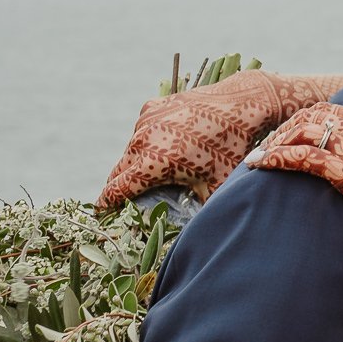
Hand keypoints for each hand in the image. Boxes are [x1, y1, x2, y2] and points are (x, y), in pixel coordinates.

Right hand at [96, 69, 342, 208]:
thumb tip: (193, 237)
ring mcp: (144, 120)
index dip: (107, 205)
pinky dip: (148, 142)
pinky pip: (141, 131)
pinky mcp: (151, 107)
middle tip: (127, 200)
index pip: (116, 189)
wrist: (240, 104)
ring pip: (130, 151)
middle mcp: (141, 140)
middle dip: (121, 187)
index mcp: (151, 163)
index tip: (102, 214)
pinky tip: (169, 146)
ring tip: (158, 172)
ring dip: (137, 164)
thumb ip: (197, 212)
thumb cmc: (229, 149)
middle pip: (119, 171)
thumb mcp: (214, 187)